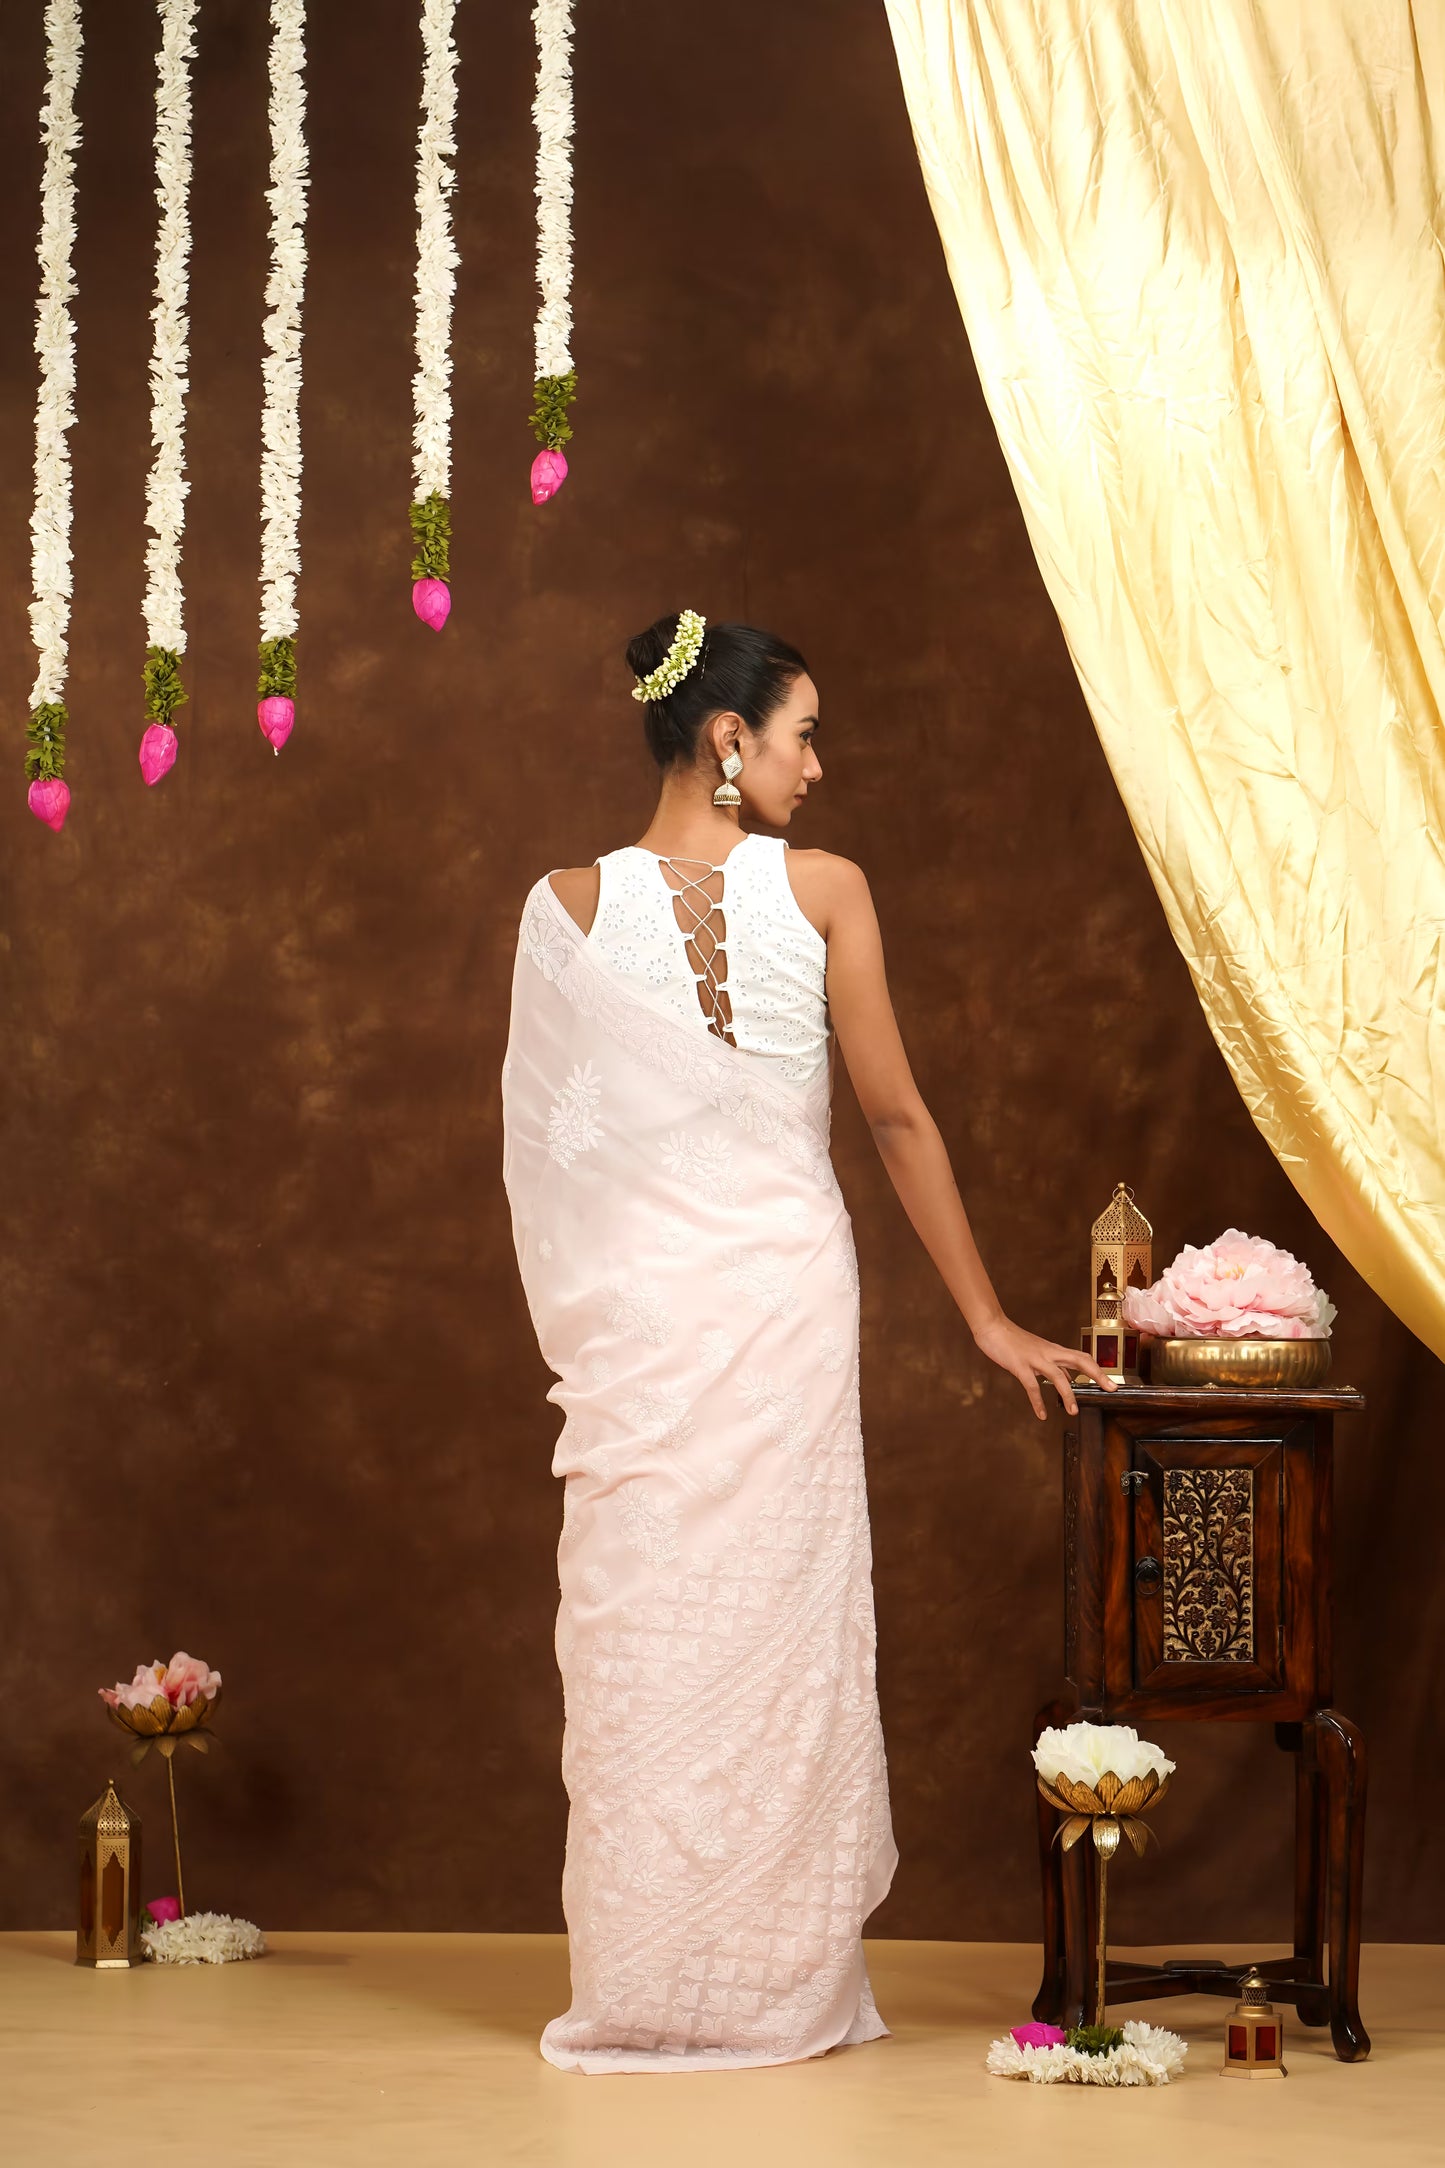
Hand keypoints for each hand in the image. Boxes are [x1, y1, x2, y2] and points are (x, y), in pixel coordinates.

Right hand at [972, 1316, 1118, 1419]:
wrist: (993, 1327)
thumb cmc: (1014, 1340)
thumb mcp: (1038, 1352)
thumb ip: (1054, 1365)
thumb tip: (1068, 1379)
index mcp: (1054, 1350)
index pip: (1082, 1358)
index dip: (1098, 1370)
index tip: (1111, 1384)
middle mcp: (1049, 1352)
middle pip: (1080, 1360)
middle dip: (1097, 1374)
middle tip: (1111, 1389)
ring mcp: (1035, 1358)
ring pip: (1058, 1376)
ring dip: (1068, 1394)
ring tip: (1073, 1412)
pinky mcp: (1020, 1365)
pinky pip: (1032, 1386)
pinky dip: (1038, 1402)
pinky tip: (1042, 1415)